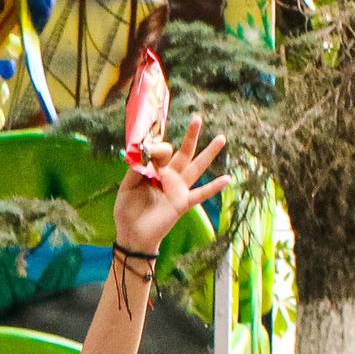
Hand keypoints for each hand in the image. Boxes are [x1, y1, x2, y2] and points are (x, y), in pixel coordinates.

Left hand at [114, 116, 228, 255]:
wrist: (132, 235)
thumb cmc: (128, 211)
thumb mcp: (126, 188)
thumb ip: (134, 171)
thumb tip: (144, 155)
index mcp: (155, 171)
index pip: (162, 152)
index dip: (157, 149)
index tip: (147, 151)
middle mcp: (170, 176)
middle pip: (184, 152)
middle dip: (191, 136)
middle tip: (197, 118)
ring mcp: (178, 189)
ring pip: (196, 167)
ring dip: (209, 153)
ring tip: (221, 138)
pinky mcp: (182, 203)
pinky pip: (200, 194)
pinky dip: (214, 187)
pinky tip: (228, 179)